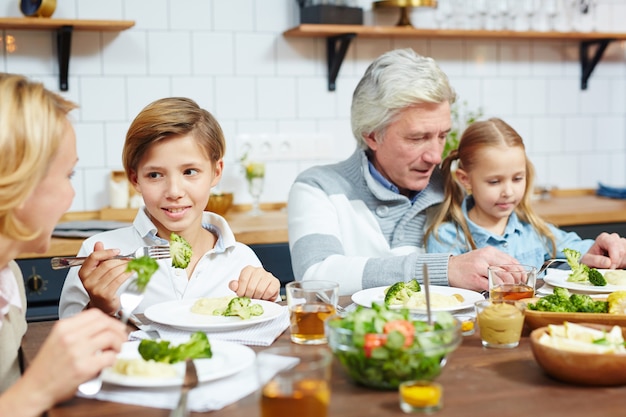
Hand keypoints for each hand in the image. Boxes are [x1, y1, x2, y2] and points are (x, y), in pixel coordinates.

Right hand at [3, 310, 126, 415]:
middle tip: (121, 338)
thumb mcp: (57, 339)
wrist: (35, 388)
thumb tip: (102, 326)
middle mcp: (70, 336)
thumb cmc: (46, 367)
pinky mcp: (84, 368)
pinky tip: (109, 362)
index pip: (95, 314)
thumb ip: (77, 330)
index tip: (115, 326)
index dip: (110, 319)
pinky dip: (114, 359)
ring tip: (116, 350)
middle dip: (118, 330)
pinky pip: (109, 357)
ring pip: (110, 337)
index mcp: (63, 327)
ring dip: (119, 344)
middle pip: (105, 323)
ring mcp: (78, 351)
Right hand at [77, 241, 133, 314]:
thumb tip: (99, 244)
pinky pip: (118, 280)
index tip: (117, 251)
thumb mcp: (96, 272)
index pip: (93, 257)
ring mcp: (96, 288)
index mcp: (84, 272)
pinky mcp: (105, 294)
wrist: (101, 306)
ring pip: (114, 272)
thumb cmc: (100, 288)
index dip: (106, 252)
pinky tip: (132, 271)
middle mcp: (88, 281)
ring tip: (132, 264)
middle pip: (106, 264)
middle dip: (120, 260)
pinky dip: (127, 274)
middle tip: (129, 259)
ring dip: (125, 266)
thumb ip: (98, 258)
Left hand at [228, 265, 280, 300]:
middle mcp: (259, 270)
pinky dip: (265, 297)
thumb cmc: (250, 288)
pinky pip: (269, 292)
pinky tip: (263, 296)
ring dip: (257, 297)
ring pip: (260, 290)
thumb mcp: (239, 286)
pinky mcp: (275, 282)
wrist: (262, 291)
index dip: (241, 291)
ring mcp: (268, 275)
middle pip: (251, 287)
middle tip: (249, 298)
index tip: (241, 295)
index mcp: (248, 269)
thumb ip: (234, 285)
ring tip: (256, 297)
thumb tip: (234, 285)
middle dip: (249, 296)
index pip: (243, 279)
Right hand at [447, 247, 518, 290]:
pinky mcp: (475, 278)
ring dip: (509, 286)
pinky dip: (498, 289)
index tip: (523, 279)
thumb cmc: (467, 265)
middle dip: (517, 281)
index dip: (521, 272)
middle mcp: (485, 257)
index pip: (512, 261)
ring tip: (509, 290)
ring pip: (503, 277)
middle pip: (510, 269)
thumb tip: (515, 272)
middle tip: (518, 287)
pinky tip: (498, 291)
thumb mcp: (483, 258)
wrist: (448, 268)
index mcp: (490, 251)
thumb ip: (497, 263)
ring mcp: (479, 267)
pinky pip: (492, 285)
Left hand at [582, 232, 625, 268]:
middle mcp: (614, 238)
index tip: (610, 267)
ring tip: (610, 265)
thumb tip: (608, 262)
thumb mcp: (586, 261)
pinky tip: (617, 265)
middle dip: (616, 262)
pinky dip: (623, 264)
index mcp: (603, 238)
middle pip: (621, 251)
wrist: (592, 262)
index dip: (614, 257)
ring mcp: (622, 243)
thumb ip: (595, 261)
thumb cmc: (589, 260)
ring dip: (620, 263)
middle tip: (608, 268)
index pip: (613, 244)